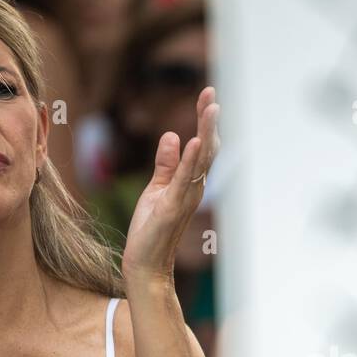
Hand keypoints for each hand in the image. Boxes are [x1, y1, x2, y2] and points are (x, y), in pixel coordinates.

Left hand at [121, 87, 219, 286]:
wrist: (145, 262)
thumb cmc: (151, 229)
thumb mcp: (157, 188)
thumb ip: (166, 163)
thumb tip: (173, 135)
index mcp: (191, 181)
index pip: (201, 145)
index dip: (205, 120)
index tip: (207, 95)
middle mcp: (195, 187)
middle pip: (206, 148)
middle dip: (208, 120)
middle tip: (211, 93)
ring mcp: (187, 197)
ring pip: (200, 160)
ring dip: (206, 133)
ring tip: (210, 108)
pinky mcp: (173, 206)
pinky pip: (184, 180)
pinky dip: (190, 160)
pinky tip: (193, 141)